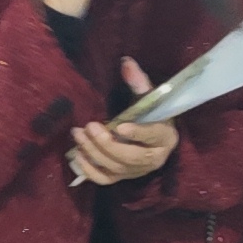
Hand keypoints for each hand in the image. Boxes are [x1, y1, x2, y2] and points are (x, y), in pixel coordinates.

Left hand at [70, 58, 179, 187]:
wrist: (155, 138)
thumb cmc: (152, 114)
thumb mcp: (150, 98)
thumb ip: (139, 82)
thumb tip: (125, 62)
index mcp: (165, 137)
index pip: (153, 136)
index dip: (137, 133)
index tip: (120, 126)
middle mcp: (154, 159)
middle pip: (130, 157)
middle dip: (107, 143)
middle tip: (90, 126)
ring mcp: (137, 171)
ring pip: (115, 167)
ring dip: (93, 152)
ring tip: (78, 134)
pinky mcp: (123, 177)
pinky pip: (105, 179)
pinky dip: (89, 170)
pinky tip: (77, 154)